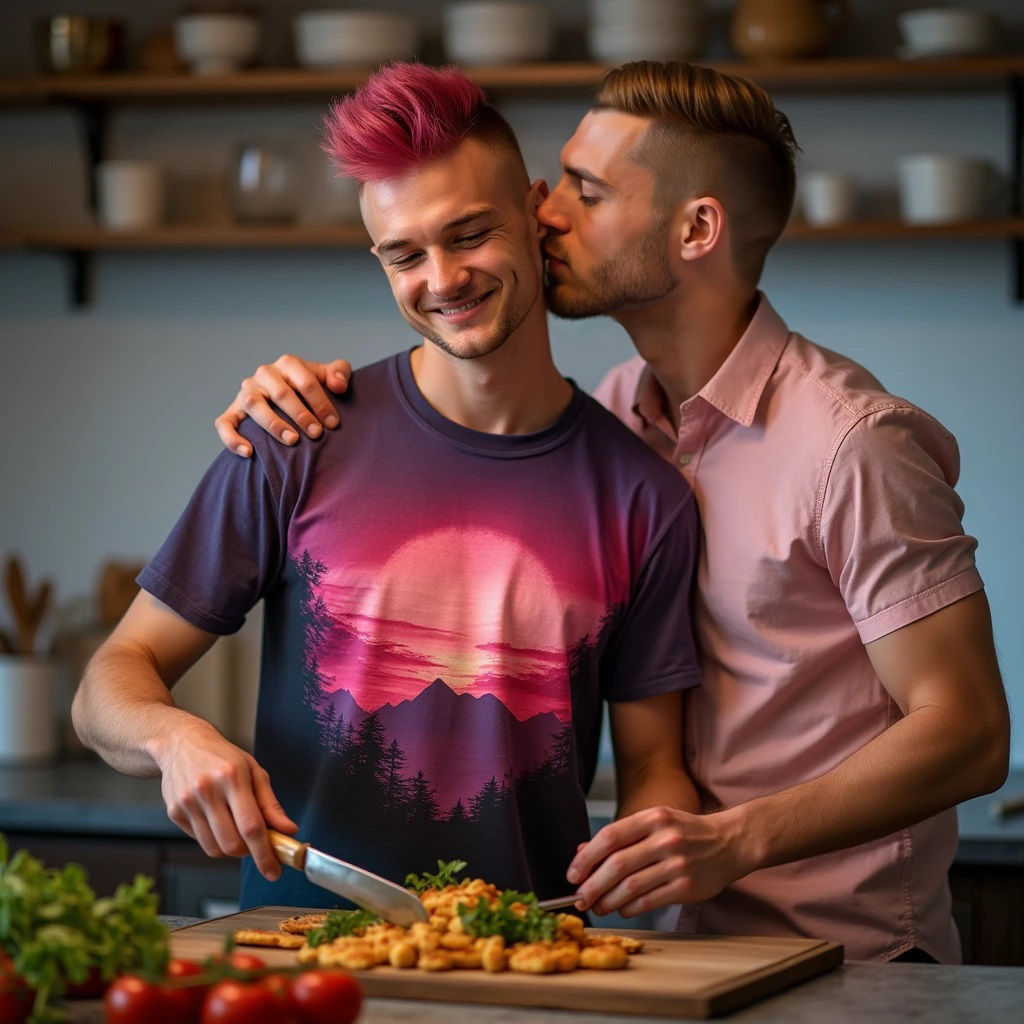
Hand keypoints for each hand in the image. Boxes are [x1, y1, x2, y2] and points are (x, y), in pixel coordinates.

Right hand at [150, 716, 297, 879]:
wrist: (181, 743)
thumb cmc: (223, 756)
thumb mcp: (254, 771)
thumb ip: (271, 805)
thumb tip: (288, 831)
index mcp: (232, 777)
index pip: (251, 826)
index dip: (265, 853)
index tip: (274, 870)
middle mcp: (207, 790)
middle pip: (232, 843)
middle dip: (248, 852)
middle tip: (255, 843)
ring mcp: (188, 802)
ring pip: (214, 848)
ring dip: (231, 848)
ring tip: (236, 827)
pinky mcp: (174, 812)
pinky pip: (200, 841)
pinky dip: (214, 840)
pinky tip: (216, 819)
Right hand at [214, 355, 351, 456]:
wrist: (289, 397)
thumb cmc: (311, 389)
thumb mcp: (327, 377)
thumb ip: (339, 372)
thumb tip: (338, 386)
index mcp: (288, 364)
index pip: (305, 381)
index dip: (320, 402)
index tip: (333, 423)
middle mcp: (264, 375)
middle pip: (280, 393)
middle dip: (300, 414)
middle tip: (316, 433)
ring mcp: (246, 392)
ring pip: (253, 405)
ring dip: (273, 424)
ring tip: (292, 441)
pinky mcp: (232, 411)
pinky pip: (225, 423)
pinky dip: (233, 438)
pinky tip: (249, 453)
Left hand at [566, 806, 748, 918]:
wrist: (730, 842)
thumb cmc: (685, 831)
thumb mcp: (654, 822)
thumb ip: (621, 836)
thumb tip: (581, 853)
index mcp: (653, 817)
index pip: (610, 836)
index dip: (586, 857)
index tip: (572, 874)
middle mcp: (664, 838)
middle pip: (617, 864)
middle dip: (592, 885)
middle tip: (579, 897)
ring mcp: (677, 863)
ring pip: (631, 886)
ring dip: (607, 900)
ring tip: (597, 906)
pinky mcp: (686, 887)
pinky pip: (648, 901)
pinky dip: (629, 908)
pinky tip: (621, 909)